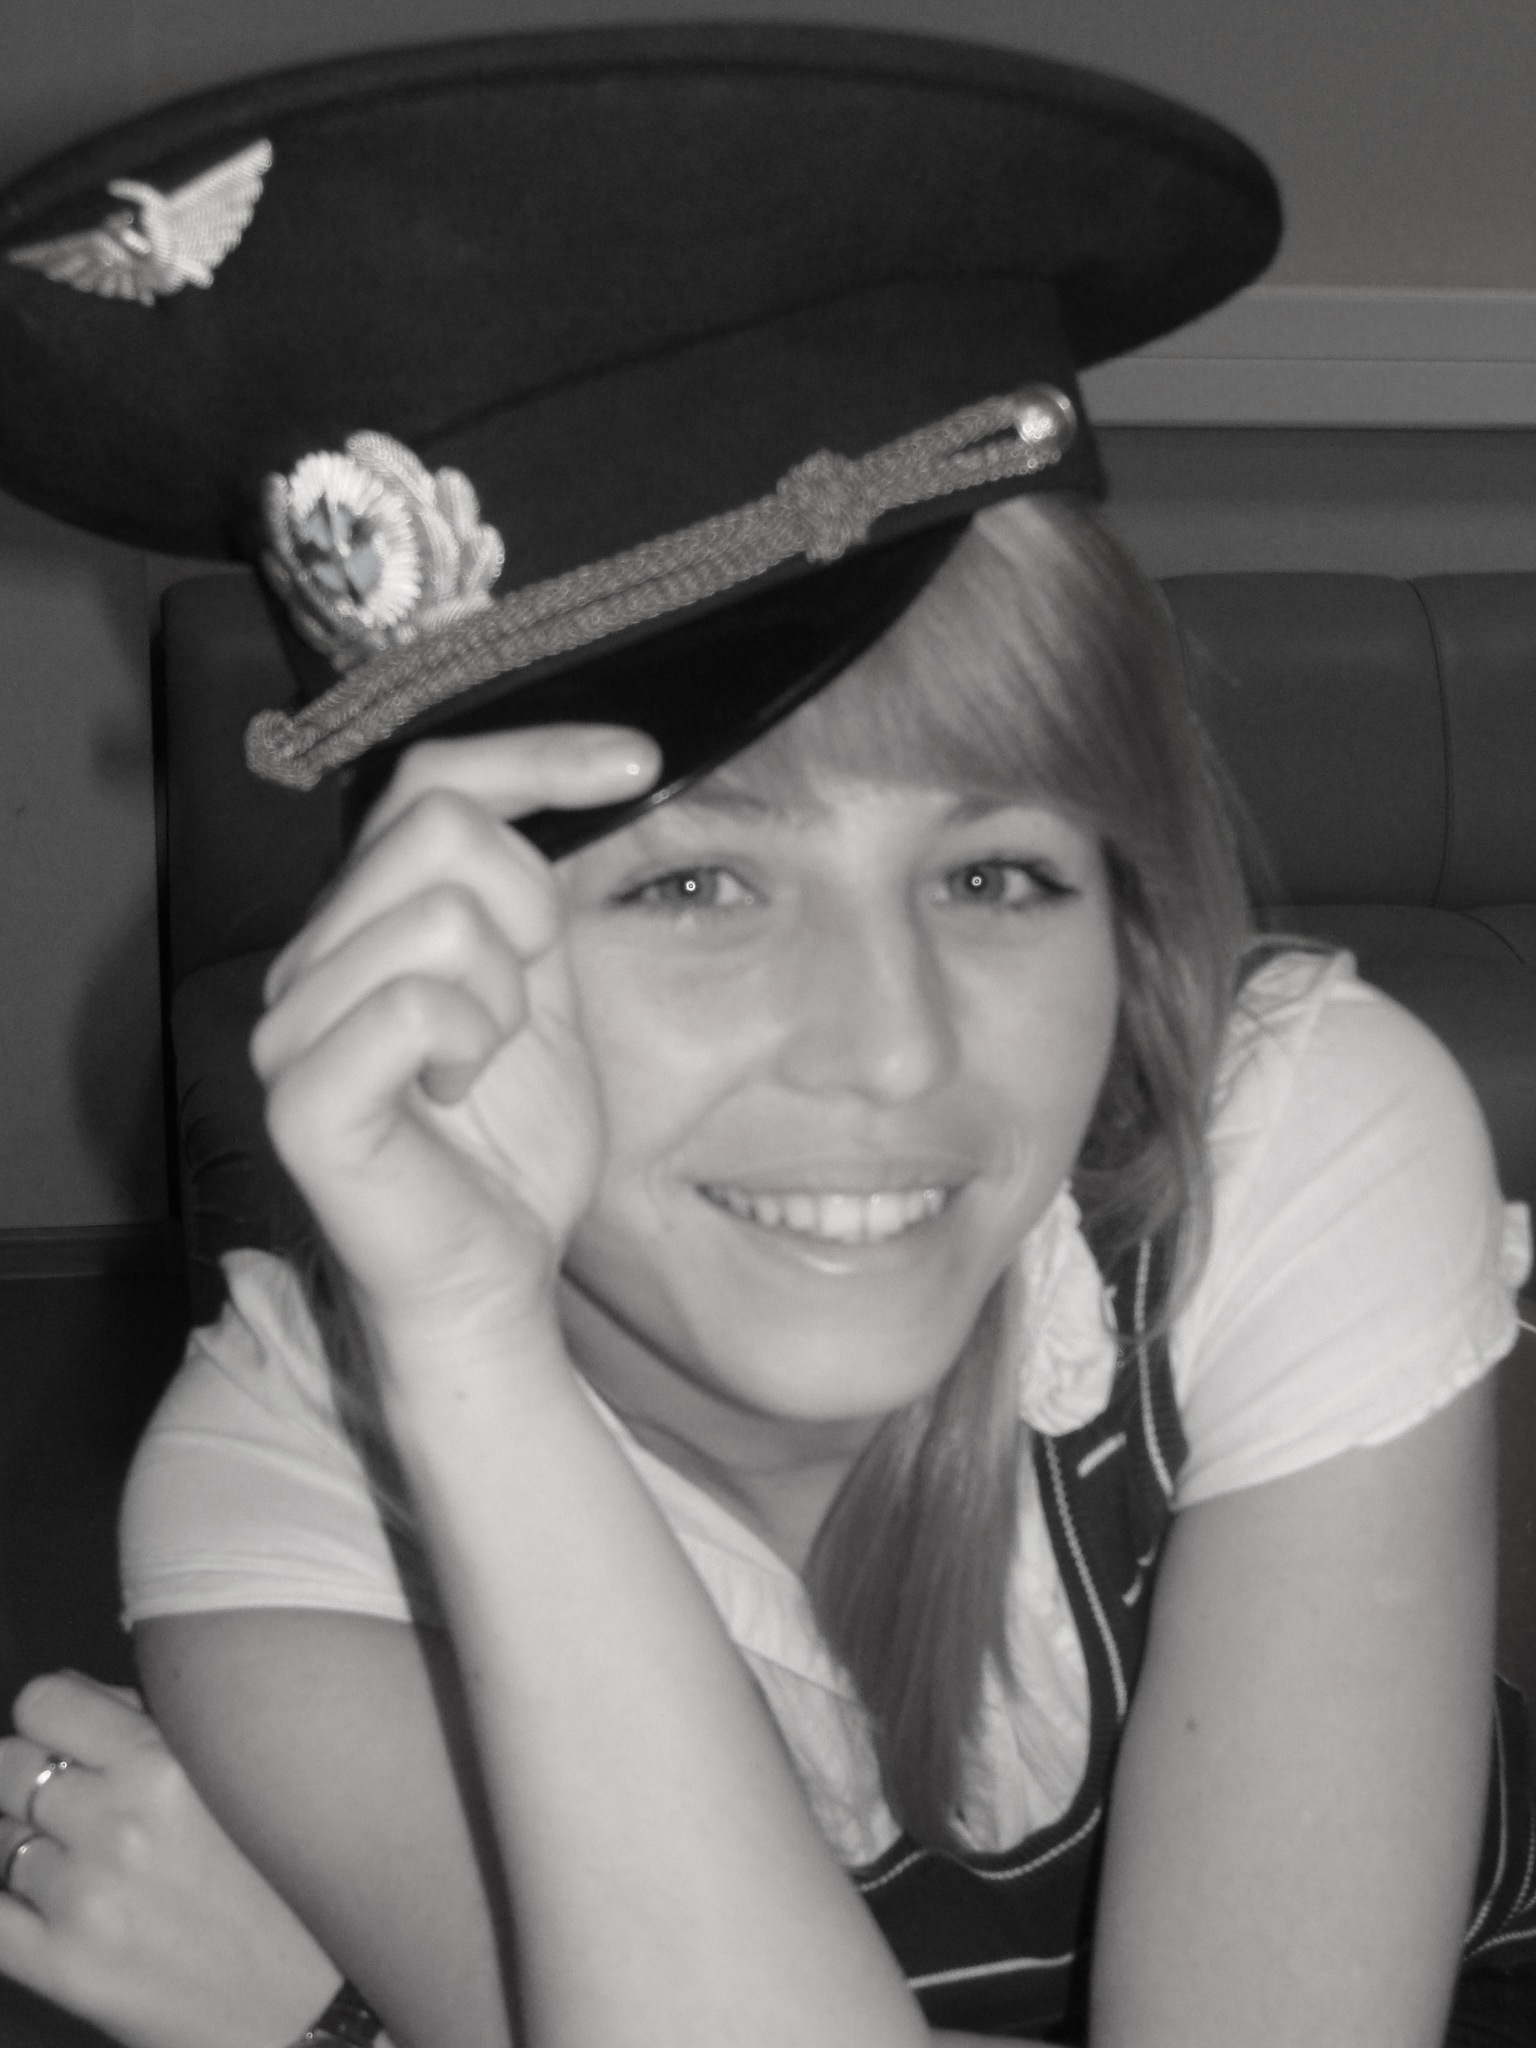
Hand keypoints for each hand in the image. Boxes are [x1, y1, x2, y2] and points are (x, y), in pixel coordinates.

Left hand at [0, 1672, 339, 2047]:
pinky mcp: (65, 1967)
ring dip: (25, 1842)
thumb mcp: (235, 1777)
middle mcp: (119, 1822)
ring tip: (75, 1860)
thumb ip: (155, 1726)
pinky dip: (5, 1899)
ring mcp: (85, 1897)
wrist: (312, 1999)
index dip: (48, 1716)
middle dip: (28, 1776)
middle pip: (7, 1764)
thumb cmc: (285, 1878)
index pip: (44, 1701)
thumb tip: (79, 1699)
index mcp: (165, 1762)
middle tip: (64, 1800)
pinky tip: (35, 1898)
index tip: (62, 1734)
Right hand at [252, 727, 658, 1353]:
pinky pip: (414, 1003)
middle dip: (527, 913)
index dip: (540, 753)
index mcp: (364, 921)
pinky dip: (467, 1043)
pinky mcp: (301, 1096)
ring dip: (503, 998)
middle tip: (517, 1011)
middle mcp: (310, 954)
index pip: (433, 777)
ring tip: (480, 1063)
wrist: (493, 1275)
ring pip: (440, 914)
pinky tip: (454, 1093)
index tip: (642, 762)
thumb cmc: (513, 1143)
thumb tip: (592, 772)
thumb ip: (533, 894)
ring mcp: (292, 1023)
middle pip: (441, 827)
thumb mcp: (545, 991)